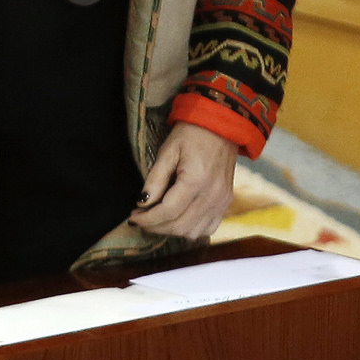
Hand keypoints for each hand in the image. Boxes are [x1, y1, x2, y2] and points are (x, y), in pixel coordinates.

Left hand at [130, 122, 238, 239]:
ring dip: (171, 230)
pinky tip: (176, 220)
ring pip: (193, 232)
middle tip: (140, 218)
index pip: (168, 212)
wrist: (220, 128)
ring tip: (155, 219)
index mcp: (196, 181)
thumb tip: (142, 202)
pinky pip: (208, 228)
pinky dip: (190, 230)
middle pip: (179, 225)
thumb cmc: (191, 135)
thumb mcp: (167, 151)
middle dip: (155, 226)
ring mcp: (221, 202)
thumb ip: (155, 179)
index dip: (148, 219)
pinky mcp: (226, 203)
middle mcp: (212, 196)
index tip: (133, 218)